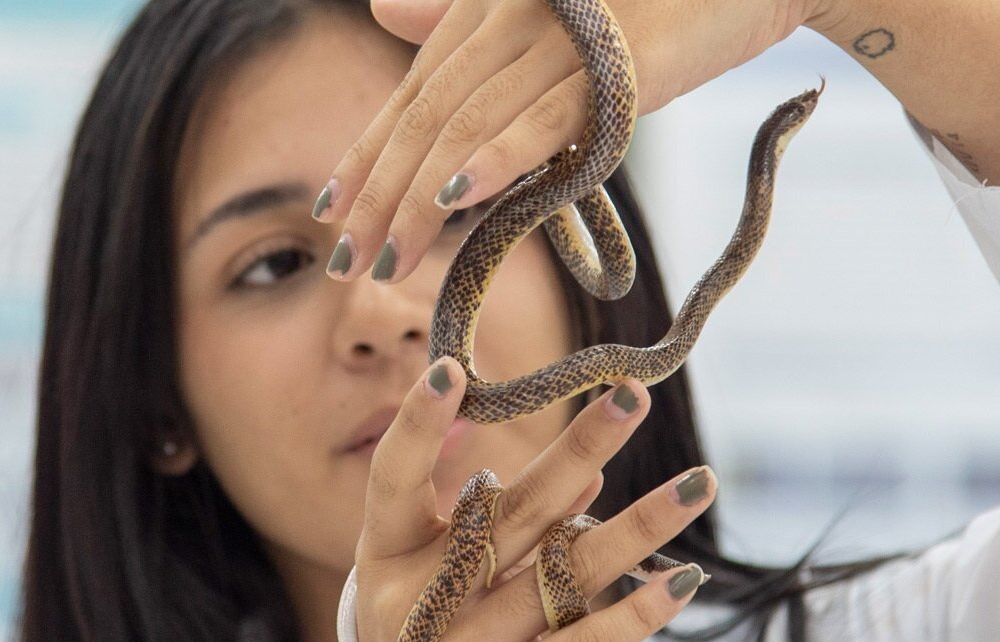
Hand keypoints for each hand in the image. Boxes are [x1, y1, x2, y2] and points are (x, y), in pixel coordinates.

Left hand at [313, 0, 816, 283]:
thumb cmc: (667, 1)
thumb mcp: (560, 21)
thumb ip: (471, 22)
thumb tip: (384, 13)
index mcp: (493, 1)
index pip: (416, 89)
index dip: (369, 152)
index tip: (332, 213)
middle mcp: (513, 8)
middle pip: (429, 112)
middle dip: (382, 191)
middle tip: (347, 258)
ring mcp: (564, 33)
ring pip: (471, 121)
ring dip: (421, 195)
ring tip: (389, 257)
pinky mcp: (617, 61)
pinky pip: (542, 116)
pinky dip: (494, 158)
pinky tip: (456, 199)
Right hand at [348, 356, 711, 641]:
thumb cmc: (428, 631)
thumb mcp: (434, 572)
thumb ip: (497, 519)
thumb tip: (590, 471)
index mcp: (386, 556)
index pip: (394, 479)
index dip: (417, 426)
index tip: (450, 369)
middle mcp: (421, 602)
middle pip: (513, 511)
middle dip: (580, 448)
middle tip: (635, 396)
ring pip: (567, 570)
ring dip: (642, 523)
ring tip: (701, 483)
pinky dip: (638, 610)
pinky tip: (684, 579)